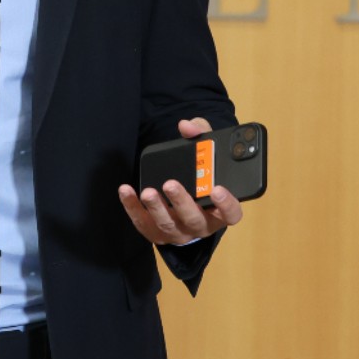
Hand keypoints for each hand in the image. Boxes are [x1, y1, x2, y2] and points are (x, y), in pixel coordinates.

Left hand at [117, 117, 244, 245]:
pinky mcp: (155, 232)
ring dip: (156, 208)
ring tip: (148, 192)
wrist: (183, 207)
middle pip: (194, 219)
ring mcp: (178, 232)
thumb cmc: (200, 179)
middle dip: (182, 202)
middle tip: (170, 184)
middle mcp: (201, 224)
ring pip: (168, 224)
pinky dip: (132, 207)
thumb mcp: (207, 156)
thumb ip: (202, 137)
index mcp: (220, 210)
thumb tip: (187, 126)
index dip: (227, 204)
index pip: (231, 213)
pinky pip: (143, 222)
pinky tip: (126, 191)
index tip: (218, 189)